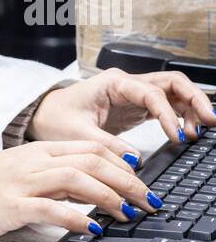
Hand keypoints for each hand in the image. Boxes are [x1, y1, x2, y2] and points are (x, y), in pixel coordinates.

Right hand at [0, 139, 162, 240]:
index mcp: (41, 151)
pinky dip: (76, 218)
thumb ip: (57, 177)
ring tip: (128, 213)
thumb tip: (95, 191)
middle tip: (149, 201)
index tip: (144, 182)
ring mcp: (24, 182)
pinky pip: (50, 208)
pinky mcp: (12, 205)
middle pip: (92, 161)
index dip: (124, 164)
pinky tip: (92, 228)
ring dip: (109, 196)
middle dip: (128, 181)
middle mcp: (36, 161)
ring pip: (76, 179)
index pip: (92, 148)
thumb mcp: (25, 172)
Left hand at [28, 68, 215, 153]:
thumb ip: (106, 145)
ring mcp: (133, 94)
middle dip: (194, 98)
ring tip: (198, 132)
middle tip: (210, 120)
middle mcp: (127, 84)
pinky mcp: (136, 108)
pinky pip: (165, 106)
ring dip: (190, 107)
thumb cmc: (56, 119)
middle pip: (171, 81)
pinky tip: (185, 134)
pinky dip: (179, 116)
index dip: (168, 114)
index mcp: (113, 83)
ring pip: (172, 92)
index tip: (178, 136)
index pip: (151, 93)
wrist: (44, 115)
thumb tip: (134, 160)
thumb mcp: (77, 134)